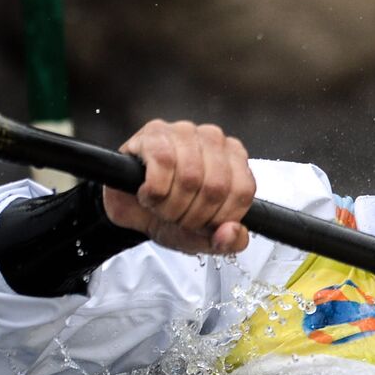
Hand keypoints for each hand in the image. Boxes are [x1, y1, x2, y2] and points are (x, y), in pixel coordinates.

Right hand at [102, 119, 254, 254]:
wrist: (132, 209)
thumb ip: (229, 242)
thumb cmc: (172, 214)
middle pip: (216, 187)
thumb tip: (232, 232)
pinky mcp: (155, 132)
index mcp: (235, 160)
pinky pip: (163, 163)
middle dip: (192, 216)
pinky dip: (153, 191)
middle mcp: (214, 140)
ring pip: (190, 176)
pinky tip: (148, 194)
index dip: (218, 218)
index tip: (201, 225)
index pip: (242, 192)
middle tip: (176, 218)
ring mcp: (185, 132)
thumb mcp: (205, 237)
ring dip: (171, 206)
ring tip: (161, 207)